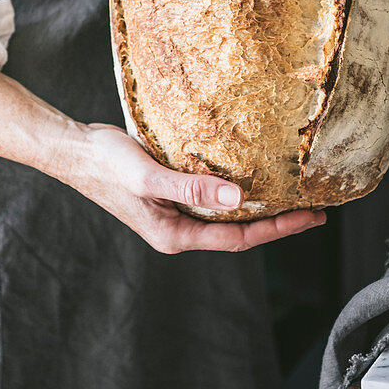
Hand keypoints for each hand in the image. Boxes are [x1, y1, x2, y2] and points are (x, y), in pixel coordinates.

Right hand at [72, 123, 326, 253]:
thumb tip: (237, 198)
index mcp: (174, 235)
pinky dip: (235, 190)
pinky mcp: (170, 194)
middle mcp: (177, 229)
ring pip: (226, 215)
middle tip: (314, 208)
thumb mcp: (149, 177)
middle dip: (277, 222)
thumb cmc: (105, 164)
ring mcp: (173, 213)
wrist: (74, 149)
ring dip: (258, 206)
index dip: (279, 230)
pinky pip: (211, 197)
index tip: (311, 217)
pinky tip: (250, 175)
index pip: (239, 238)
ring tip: (290, 193)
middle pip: (238, 231)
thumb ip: (192, 189)